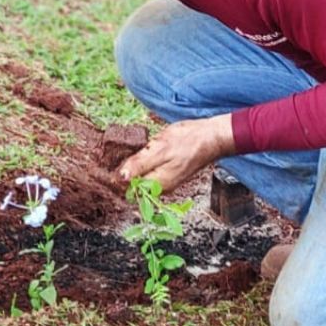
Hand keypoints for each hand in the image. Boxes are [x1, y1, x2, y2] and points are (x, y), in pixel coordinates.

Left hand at [118, 114, 235, 192]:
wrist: (211, 137)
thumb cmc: (189, 141)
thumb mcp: (160, 149)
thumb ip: (140, 164)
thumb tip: (120, 177)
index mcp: (157, 184)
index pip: (128, 187)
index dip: (118, 175)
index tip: (114, 160)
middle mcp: (161, 187)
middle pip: (134, 184)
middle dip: (127, 169)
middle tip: (128, 151)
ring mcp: (166, 181)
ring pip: (142, 177)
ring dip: (136, 164)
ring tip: (141, 148)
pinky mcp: (169, 173)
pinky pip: (150, 171)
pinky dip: (146, 162)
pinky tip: (149, 150)